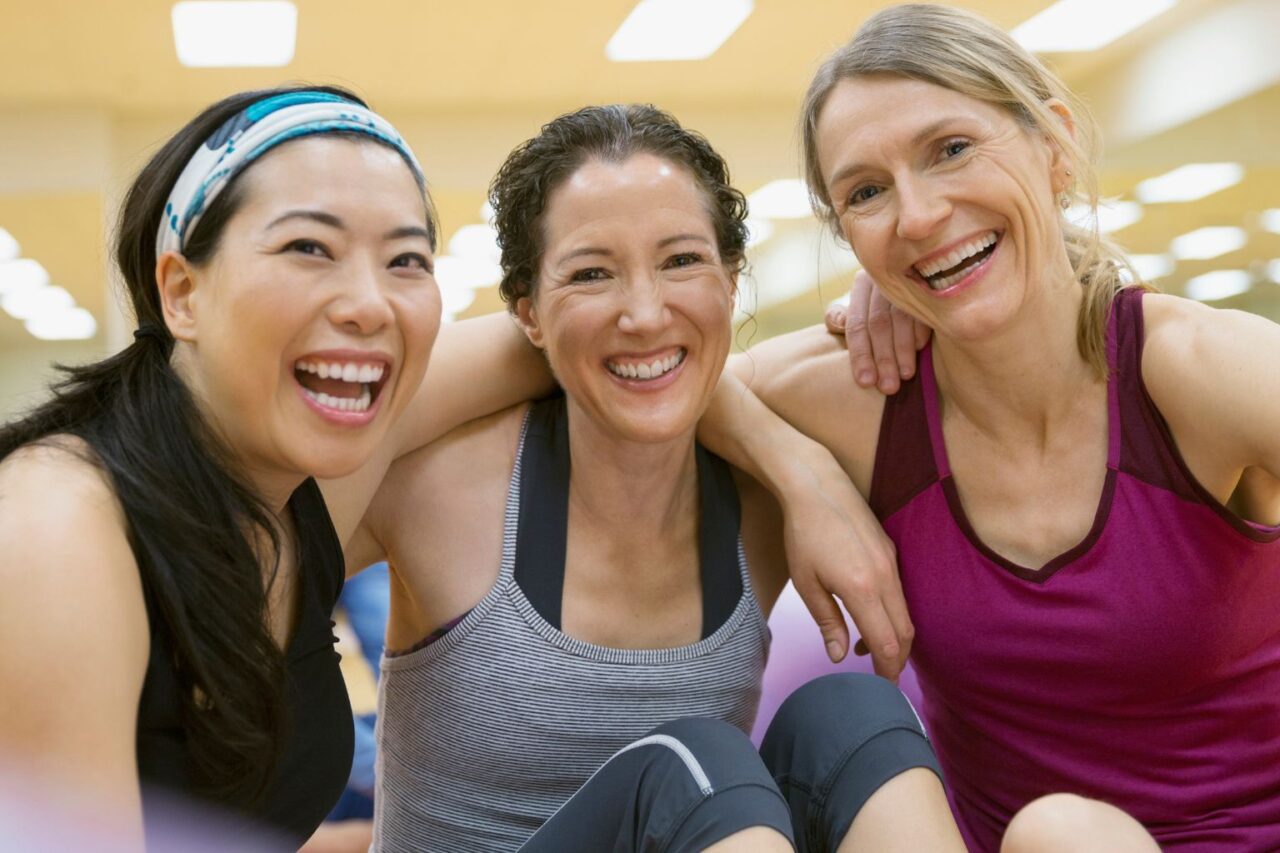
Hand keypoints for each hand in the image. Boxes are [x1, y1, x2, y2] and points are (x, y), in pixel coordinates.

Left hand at [782, 453, 913, 680]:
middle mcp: (886, 578)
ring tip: (866, 648)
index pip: (887, 644)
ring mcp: (892, 564)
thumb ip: (828, 622)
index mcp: (862, 590)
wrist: (817, 487)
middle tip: (880, 677)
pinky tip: (868, 616)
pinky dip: (892, 615)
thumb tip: (841, 657)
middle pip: (904, 633)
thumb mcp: (806, 584)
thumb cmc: (804, 535)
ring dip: (893, 637)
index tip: (882, 689)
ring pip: (905, 614)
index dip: (888, 671)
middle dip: (896, 660)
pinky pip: (901, 594)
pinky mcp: (891, 553)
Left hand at [824, 270, 930, 394]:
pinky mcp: (930, 285)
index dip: (860, 355)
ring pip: (901, 319)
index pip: (856, 325)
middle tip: (888, 387)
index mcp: (862, 284)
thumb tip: (838, 322)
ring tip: (906, 376)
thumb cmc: (877, 301)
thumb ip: (838, 316)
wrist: (914, 274)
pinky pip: (924, 309)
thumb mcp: (854, 306)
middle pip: (879, 324)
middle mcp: (883, 280)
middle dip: (883, 359)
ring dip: (903, 350)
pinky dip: (921, 332)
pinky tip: (920, 350)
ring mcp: (908, 280)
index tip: (866, 382)